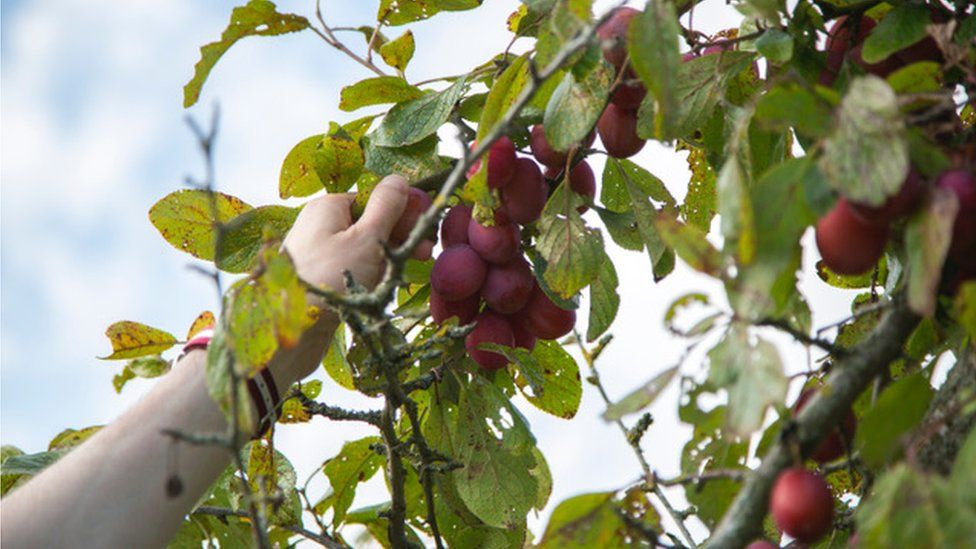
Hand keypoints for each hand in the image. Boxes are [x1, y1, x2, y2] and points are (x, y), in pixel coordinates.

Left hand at [271, 175, 433, 383]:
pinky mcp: (320, 278)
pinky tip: (383, 286)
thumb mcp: (367, 238)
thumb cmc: (331, 277)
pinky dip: (371, 274)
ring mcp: (319, 252)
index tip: (426, 231)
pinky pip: (353, 267)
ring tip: (406, 272)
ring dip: (388, 257)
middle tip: (425, 254)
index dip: (404, 213)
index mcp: (329, 207)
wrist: (292, 330)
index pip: (375, 198)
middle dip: (400, 236)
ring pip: (364, 247)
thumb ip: (387, 207)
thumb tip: (399, 180)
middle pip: (370, 222)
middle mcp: (320, 225)